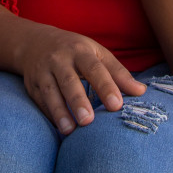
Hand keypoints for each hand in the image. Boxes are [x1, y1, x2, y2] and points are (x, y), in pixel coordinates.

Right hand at [15, 25, 144, 134]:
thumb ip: (118, 73)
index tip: (116, 105)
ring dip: (59, 111)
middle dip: (78, 101)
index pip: (95, 69)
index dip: (106, 86)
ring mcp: (42, 72)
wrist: (35, 42)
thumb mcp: (97, 54)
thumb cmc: (75, 51)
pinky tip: (59, 128)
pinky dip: (49, 114)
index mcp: (80, 51)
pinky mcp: (31, 85)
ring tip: (69, 130)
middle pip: (69, 81)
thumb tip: (141, 92)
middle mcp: (59, 59)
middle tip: (89, 121)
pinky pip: (40, 101)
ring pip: (50, 92)